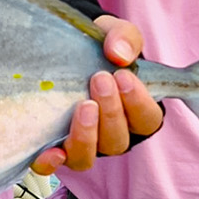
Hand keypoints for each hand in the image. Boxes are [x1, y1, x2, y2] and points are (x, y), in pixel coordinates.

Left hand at [30, 16, 163, 174]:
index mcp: (133, 112)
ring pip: (87, 158)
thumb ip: (124, 38)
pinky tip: (52, 152)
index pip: (147, 120)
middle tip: (100, 79)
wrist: (64, 48)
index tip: (124, 76)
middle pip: (117, 140)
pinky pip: (52, 165)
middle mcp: (109, 135)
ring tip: (82, 105)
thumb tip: (119, 53)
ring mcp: (80, 144)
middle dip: (111, 111)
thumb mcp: (115, 33)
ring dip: (87, 135)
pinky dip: (51, 162)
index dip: (139, 103)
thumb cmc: (98, 47)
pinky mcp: (53, 147)